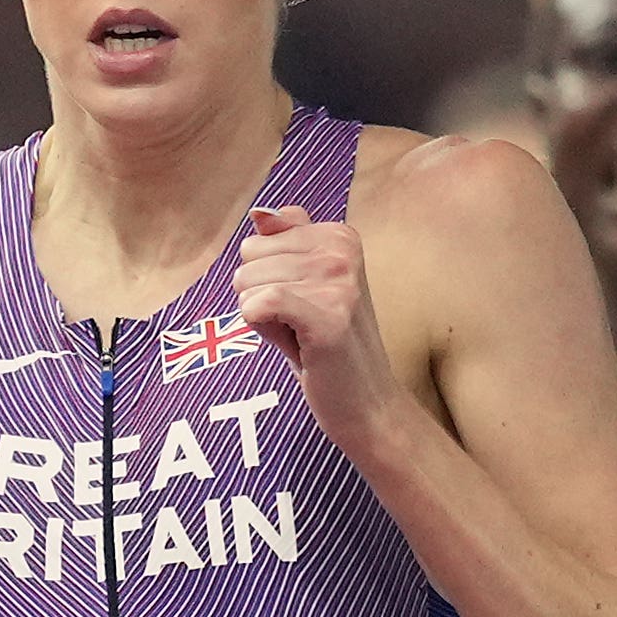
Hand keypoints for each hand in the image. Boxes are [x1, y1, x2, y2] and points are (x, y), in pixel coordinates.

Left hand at [233, 205, 399, 450]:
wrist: (367, 404)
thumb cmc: (327, 347)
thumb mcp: (306, 285)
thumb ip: (284, 242)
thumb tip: (257, 212)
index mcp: (340, 235)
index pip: (258, 240)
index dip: (265, 279)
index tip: (301, 304)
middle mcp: (342, 249)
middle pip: (248, 257)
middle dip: (260, 296)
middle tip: (299, 325)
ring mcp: (339, 281)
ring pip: (248, 282)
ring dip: (262, 319)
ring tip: (302, 336)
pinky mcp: (328, 316)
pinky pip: (259, 304)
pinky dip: (260, 328)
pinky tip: (291, 343)